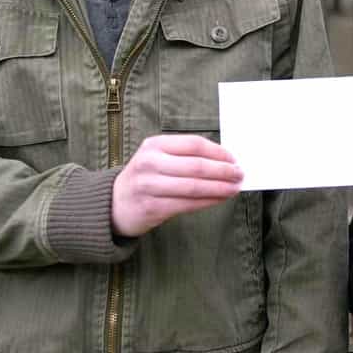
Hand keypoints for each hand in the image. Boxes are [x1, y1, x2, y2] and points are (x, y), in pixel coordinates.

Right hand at [111, 134, 243, 236]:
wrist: (113, 204)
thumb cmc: (145, 177)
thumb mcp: (157, 158)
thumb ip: (184, 156)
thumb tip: (224, 161)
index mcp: (154, 145)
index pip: (193, 144)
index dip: (217, 152)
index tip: (234, 159)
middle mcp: (150, 163)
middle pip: (196, 166)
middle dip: (223, 171)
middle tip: (239, 174)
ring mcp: (149, 186)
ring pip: (194, 187)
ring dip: (219, 188)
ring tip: (235, 188)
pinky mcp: (152, 207)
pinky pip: (187, 204)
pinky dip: (208, 202)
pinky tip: (220, 199)